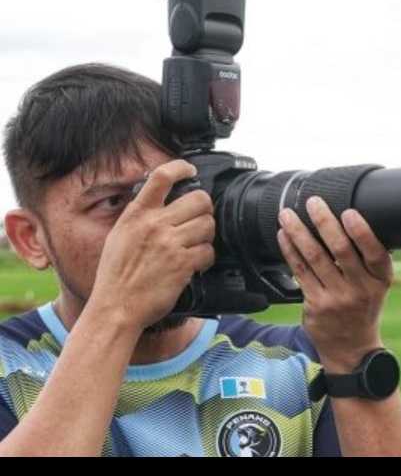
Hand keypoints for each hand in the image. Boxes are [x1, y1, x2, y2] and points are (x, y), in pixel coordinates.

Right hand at [88, 159, 215, 331]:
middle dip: (204, 209)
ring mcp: (170, 243)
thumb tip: (159, 201)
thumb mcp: (119, 236)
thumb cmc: (116, 276)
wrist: (116, 308)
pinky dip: (206, 258)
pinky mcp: (182, 263)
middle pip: (199, 199)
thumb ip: (140, 217)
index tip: (190, 169)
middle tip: (198, 220)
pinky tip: (195, 263)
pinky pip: (209, 251)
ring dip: (207, 234)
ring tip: (195, 244)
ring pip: (208, 224)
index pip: (161, 177)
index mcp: (136, 215)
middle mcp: (154, 225)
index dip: (181, 167)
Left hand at [276, 196, 393, 371]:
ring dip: (299, 232)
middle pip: (341, 251)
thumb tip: (350, 219)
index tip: (348, 212)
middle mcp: (361, 289)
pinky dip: (290, 250)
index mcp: (381, 280)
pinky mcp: (315, 304)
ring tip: (288, 214)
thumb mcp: (378, 285)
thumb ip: (369, 260)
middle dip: (325, 222)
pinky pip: (300, 272)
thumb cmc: (364, 306)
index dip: (361, 232)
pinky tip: (284, 236)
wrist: (351, 347)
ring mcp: (337, 298)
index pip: (375, 253)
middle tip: (313, 202)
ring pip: (315, 258)